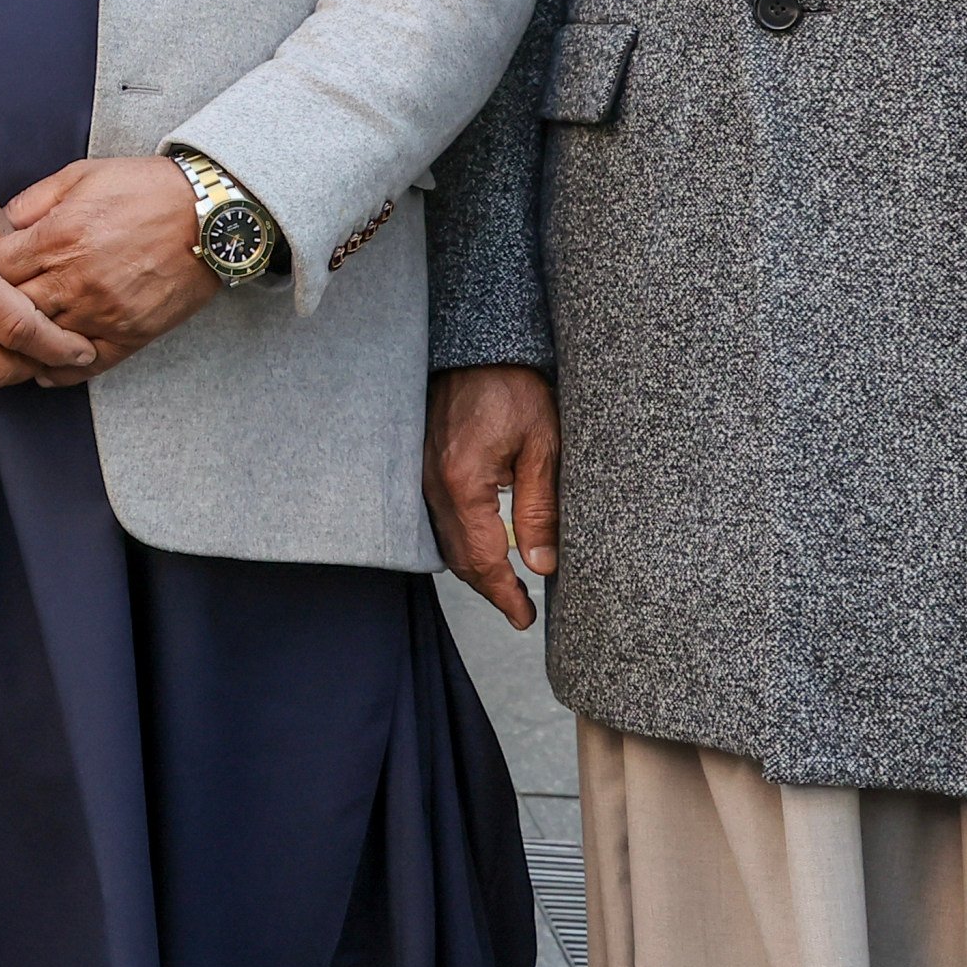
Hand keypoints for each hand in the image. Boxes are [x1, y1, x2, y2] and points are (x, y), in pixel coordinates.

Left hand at [0, 156, 218, 367]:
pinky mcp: (130, 335)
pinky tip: (44, 366)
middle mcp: (75, 279)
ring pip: (41, 342)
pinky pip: (83, 366)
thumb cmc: (145, 188)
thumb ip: (34, 200)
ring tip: (5, 342)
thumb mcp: (82, 175)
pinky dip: (59, 370)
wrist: (209, 214)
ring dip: (21, 343)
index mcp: (57, 237)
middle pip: (10, 310)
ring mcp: (102, 312)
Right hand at [427, 364, 560, 630]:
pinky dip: (461, 542)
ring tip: (507, 585)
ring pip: (446, 540)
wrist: (477, 347)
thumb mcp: (542, 446)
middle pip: (458, 557)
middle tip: (520, 610)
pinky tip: (483, 547)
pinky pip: (439, 518)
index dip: (504, 594)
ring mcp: (424, 475)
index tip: (525, 618)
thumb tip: (542, 563)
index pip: (482, 558)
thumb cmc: (513, 387)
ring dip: (475, 568)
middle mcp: (434, 484)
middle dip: (490, 588)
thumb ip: (539, 509)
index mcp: (463, 482)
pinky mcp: (425, 466)